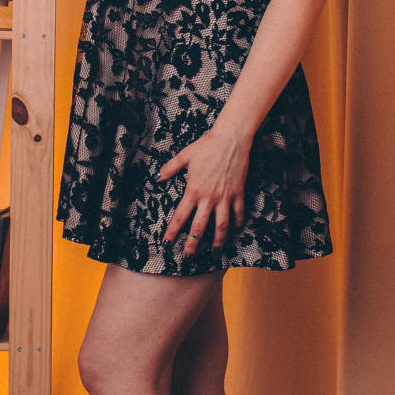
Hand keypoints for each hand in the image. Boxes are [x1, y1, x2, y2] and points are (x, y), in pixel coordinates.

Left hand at [159, 126, 249, 255]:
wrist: (230, 139)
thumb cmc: (206, 145)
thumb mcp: (184, 156)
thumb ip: (169, 168)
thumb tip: (157, 178)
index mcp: (193, 190)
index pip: (180, 216)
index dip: (173, 231)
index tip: (168, 243)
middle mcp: (209, 198)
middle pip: (199, 227)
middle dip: (193, 244)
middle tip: (188, 255)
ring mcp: (225, 197)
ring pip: (221, 225)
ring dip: (217, 240)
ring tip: (214, 251)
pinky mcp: (238, 193)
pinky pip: (238, 212)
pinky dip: (237, 223)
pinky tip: (234, 229)